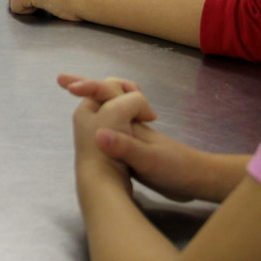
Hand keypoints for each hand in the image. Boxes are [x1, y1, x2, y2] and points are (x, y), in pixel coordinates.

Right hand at [58, 74, 206, 202]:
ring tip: (74, 96)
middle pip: (107, 98)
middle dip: (87, 87)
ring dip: (93, 101)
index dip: (89, 88)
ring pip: (110, 112)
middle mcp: (131, 124)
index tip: (69, 85)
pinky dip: (102, 123)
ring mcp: (133, 135)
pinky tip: (97, 130)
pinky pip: (114, 128)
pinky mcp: (135, 149)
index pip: (109, 95)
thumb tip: (100, 133)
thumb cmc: (177, 169)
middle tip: (62, 80)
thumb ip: (126, 147)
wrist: (198, 180)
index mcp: (132, 123)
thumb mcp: (150, 161)